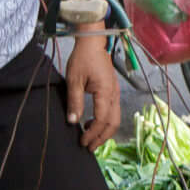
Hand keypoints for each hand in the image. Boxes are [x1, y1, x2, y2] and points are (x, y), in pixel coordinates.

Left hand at [65, 32, 122, 147]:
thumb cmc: (82, 58)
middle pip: (113, 123)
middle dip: (102, 137)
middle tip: (89, 147)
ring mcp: (116, 92)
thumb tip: (73, 121)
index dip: (92, 133)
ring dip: (104, 131)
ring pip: (115, 118)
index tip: (82, 141)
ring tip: (90, 137)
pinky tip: (92, 122)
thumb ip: (74, 102)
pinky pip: (113, 110)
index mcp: (105, 92)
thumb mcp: (74, 80)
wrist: (93, 42)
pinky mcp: (113, 90)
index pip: (101, 120)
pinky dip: (105, 121)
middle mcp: (114, 94)